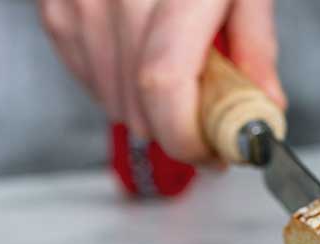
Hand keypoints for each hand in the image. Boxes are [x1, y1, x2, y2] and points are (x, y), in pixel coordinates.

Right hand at [38, 0, 284, 162]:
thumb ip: (255, 44)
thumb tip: (264, 107)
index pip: (164, 87)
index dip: (189, 137)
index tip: (217, 153)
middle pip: (138, 103)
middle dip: (179, 133)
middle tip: (211, 130)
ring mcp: (79, 0)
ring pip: (111, 98)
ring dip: (150, 114)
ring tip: (182, 88)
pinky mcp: (55, 5)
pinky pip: (87, 74)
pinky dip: (118, 86)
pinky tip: (142, 60)